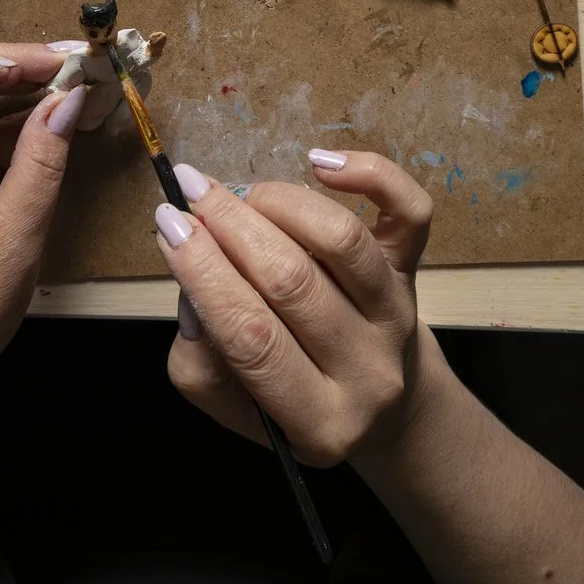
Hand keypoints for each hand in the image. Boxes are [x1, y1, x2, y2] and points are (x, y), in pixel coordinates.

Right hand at [157, 150, 434, 465]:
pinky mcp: (416, 271)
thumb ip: (202, 365)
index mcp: (318, 420)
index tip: (167, 223)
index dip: (203, 274)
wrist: (391, 409)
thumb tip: (192, 290)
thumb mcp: (239, 412)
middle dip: (231, 226)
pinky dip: (371, 173)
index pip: (252, 339)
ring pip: (342, 240)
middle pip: (293, 281)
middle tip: (190, 192)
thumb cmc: (297, 402)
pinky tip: (321, 163)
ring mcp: (399, 315)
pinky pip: (409, 212)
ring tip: (243, 195)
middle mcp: (368, 369)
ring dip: (280, 203)